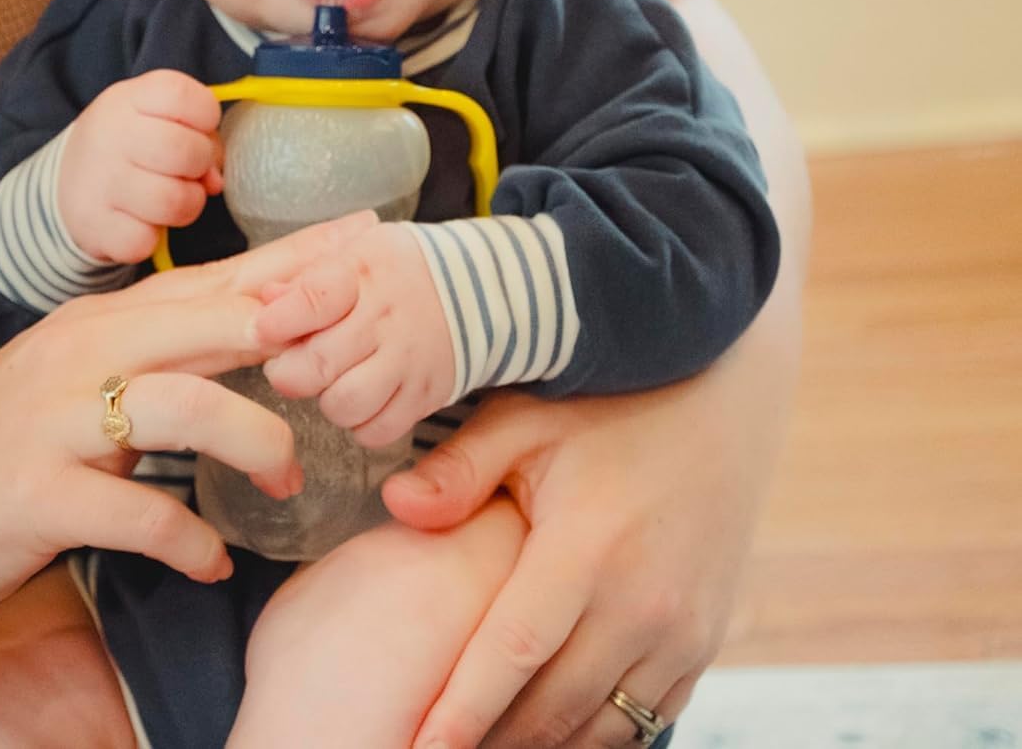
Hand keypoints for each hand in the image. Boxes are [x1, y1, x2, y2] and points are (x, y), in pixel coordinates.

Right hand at [0, 214, 369, 630]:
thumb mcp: (71, 379)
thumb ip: (149, 355)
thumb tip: (247, 338)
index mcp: (95, 323)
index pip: (208, 280)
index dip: (288, 261)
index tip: (359, 242)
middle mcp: (78, 354)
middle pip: (205, 320)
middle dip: (290, 323)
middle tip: (358, 336)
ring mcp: (54, 421)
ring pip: (182, 406)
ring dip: (253, 441)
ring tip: (289, 480)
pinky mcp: (35, 495)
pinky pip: (134, 513)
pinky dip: (187, 539)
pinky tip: (212, 559)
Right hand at [57, 69, 221, 262]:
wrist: (67, 180)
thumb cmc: (130, 146)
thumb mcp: (156, 119)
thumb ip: (198, 135)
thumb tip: (215, 180)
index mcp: (128, 99)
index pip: (181, 94)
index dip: (206, 115)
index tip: (197, 128)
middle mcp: (109, 135)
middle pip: (185, 151)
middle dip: (201, 165)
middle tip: (188, 170)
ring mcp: (99, 181)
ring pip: (174, 201)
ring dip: (186, 205)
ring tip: (172, 198)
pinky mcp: (94, 225)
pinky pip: (146, 241)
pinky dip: (152, 237)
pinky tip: (142, 222)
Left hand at [256, 221, 453, 447]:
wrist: (474, 286)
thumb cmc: (398, 270)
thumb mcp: (353, 253)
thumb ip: (305, 277)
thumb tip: (265, 300)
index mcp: (362, 273)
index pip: (314, 299)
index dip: (278, 321)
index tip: (262, 330)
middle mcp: (386, 319)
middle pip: (319, 364)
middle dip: (288, 372)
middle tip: (286, 365)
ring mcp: (408, 360)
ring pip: (345, 404)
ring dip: (326, 399)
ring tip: (330, 382)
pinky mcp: (424, 395)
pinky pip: (377, 431)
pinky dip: (359, 424)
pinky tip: (360, 399)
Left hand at [381, 357, 782, 748]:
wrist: (720, 401)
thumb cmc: (608, 405)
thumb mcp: (526, 419)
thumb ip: (459, 468)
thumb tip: (395, 506)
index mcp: (587, 548)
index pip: (511, 654)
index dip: (461, 713)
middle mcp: (642, 603)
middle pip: (553, 706)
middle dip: (491, 741)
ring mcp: (682, 630)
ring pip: (602, 726)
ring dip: (543, 745)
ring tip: (485, 746)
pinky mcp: (704, 642)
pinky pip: (647, 718)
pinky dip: (598, 737)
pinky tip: (552, 735)